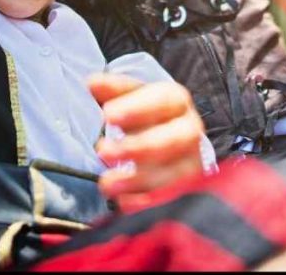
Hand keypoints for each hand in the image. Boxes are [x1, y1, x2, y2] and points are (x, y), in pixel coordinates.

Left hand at [87, 73, 205, 209]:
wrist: (166, 142)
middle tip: (102, 152)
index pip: (164, 100)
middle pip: (175, 138)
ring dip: (138, 179)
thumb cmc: (143, 118)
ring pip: (175, 172)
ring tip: (106, 183)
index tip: (108, 115)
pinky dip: (147, 202)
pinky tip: (123, 203)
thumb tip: (92, 84)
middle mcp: (190, 130)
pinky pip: (173, 199)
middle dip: (139, 146)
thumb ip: (112, 91)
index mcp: (176, 101)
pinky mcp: (189, 190)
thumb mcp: (129, 99)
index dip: (137, 108)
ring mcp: (193, 162)